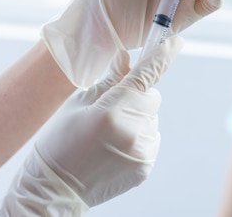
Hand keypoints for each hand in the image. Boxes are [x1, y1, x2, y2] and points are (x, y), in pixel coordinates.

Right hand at [0, 37, 182, 215]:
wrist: (56, 189)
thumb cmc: (61, 141)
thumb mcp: (78, 105)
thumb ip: (109, 80)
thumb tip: (127, 57)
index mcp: (111, 110)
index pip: (144, 75)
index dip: (161, 56)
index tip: (175, 42)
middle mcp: (131, 130)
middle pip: (151, 96)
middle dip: (137, 95)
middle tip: (111, 109)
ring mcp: (140, 150)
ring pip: (152, 118)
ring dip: (137, 118)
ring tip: (108, 135)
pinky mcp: (145, 165)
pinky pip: (151, 138)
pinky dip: (138, 138)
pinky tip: (114, 149)